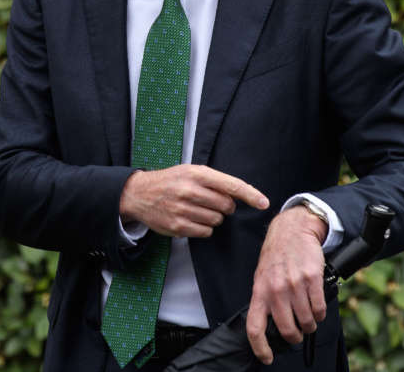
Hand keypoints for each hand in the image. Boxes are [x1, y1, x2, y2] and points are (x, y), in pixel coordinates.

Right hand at [119, 165, 268, 237]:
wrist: (139, 193)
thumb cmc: (170, 181)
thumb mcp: (190, 171)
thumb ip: (214, 181)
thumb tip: (241, 195)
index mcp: (196, 173)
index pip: (231, 185)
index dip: (250, 194)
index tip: (264, 203)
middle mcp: (190, 190)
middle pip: (226, 206)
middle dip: (225, 207)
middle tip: (211, 202)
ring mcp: (183, 209)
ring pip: (217, 221)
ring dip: (213, 218)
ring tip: (197, 209)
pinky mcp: (177, 226)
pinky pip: (205, 232)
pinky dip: (203, 228)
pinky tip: (191, 219)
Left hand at [246, 206, 327, 364]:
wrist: (292, 230)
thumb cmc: (277, 257)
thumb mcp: (262, 277)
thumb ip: (265, 300)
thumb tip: (269, 326)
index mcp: (260, 291)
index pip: (255, 327)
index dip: (260, 348)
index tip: (267, 358)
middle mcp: (276, 290)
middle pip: (286, 330)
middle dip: (295, 337)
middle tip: (297, 333)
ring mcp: (294, 284)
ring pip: (306, 322)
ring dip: (310, 325)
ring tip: (309, 318)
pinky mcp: (312, 278)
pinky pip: (319, 308)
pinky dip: (320, 314)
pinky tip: (317, 308)